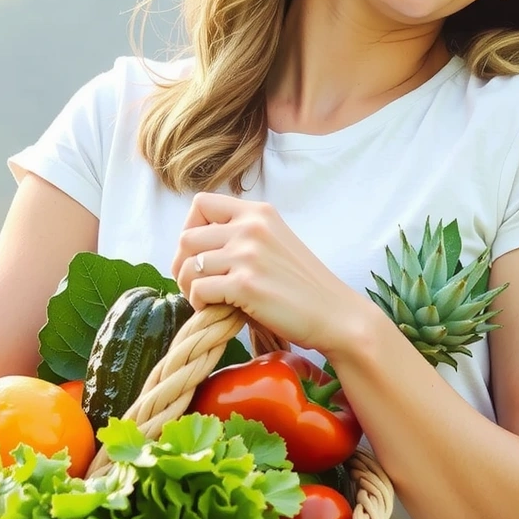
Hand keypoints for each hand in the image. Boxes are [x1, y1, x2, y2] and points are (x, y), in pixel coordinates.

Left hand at [168, 193, 371, 357]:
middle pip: (187, 237)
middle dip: (182, 264)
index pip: (201, 203)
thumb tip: (193, 250)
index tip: (198, 254)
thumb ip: (241, 236)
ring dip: (189, 287)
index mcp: (258, 213)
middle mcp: (251, 227)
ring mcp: (248, 255)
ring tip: (206, 300)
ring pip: (189, 265)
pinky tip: (215, 310)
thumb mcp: (274, 243)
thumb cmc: (303, 286)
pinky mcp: (245, 285)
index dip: (190, 229)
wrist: (336, 315)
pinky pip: (199, 290)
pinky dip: (199, 303)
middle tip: (195, 285)